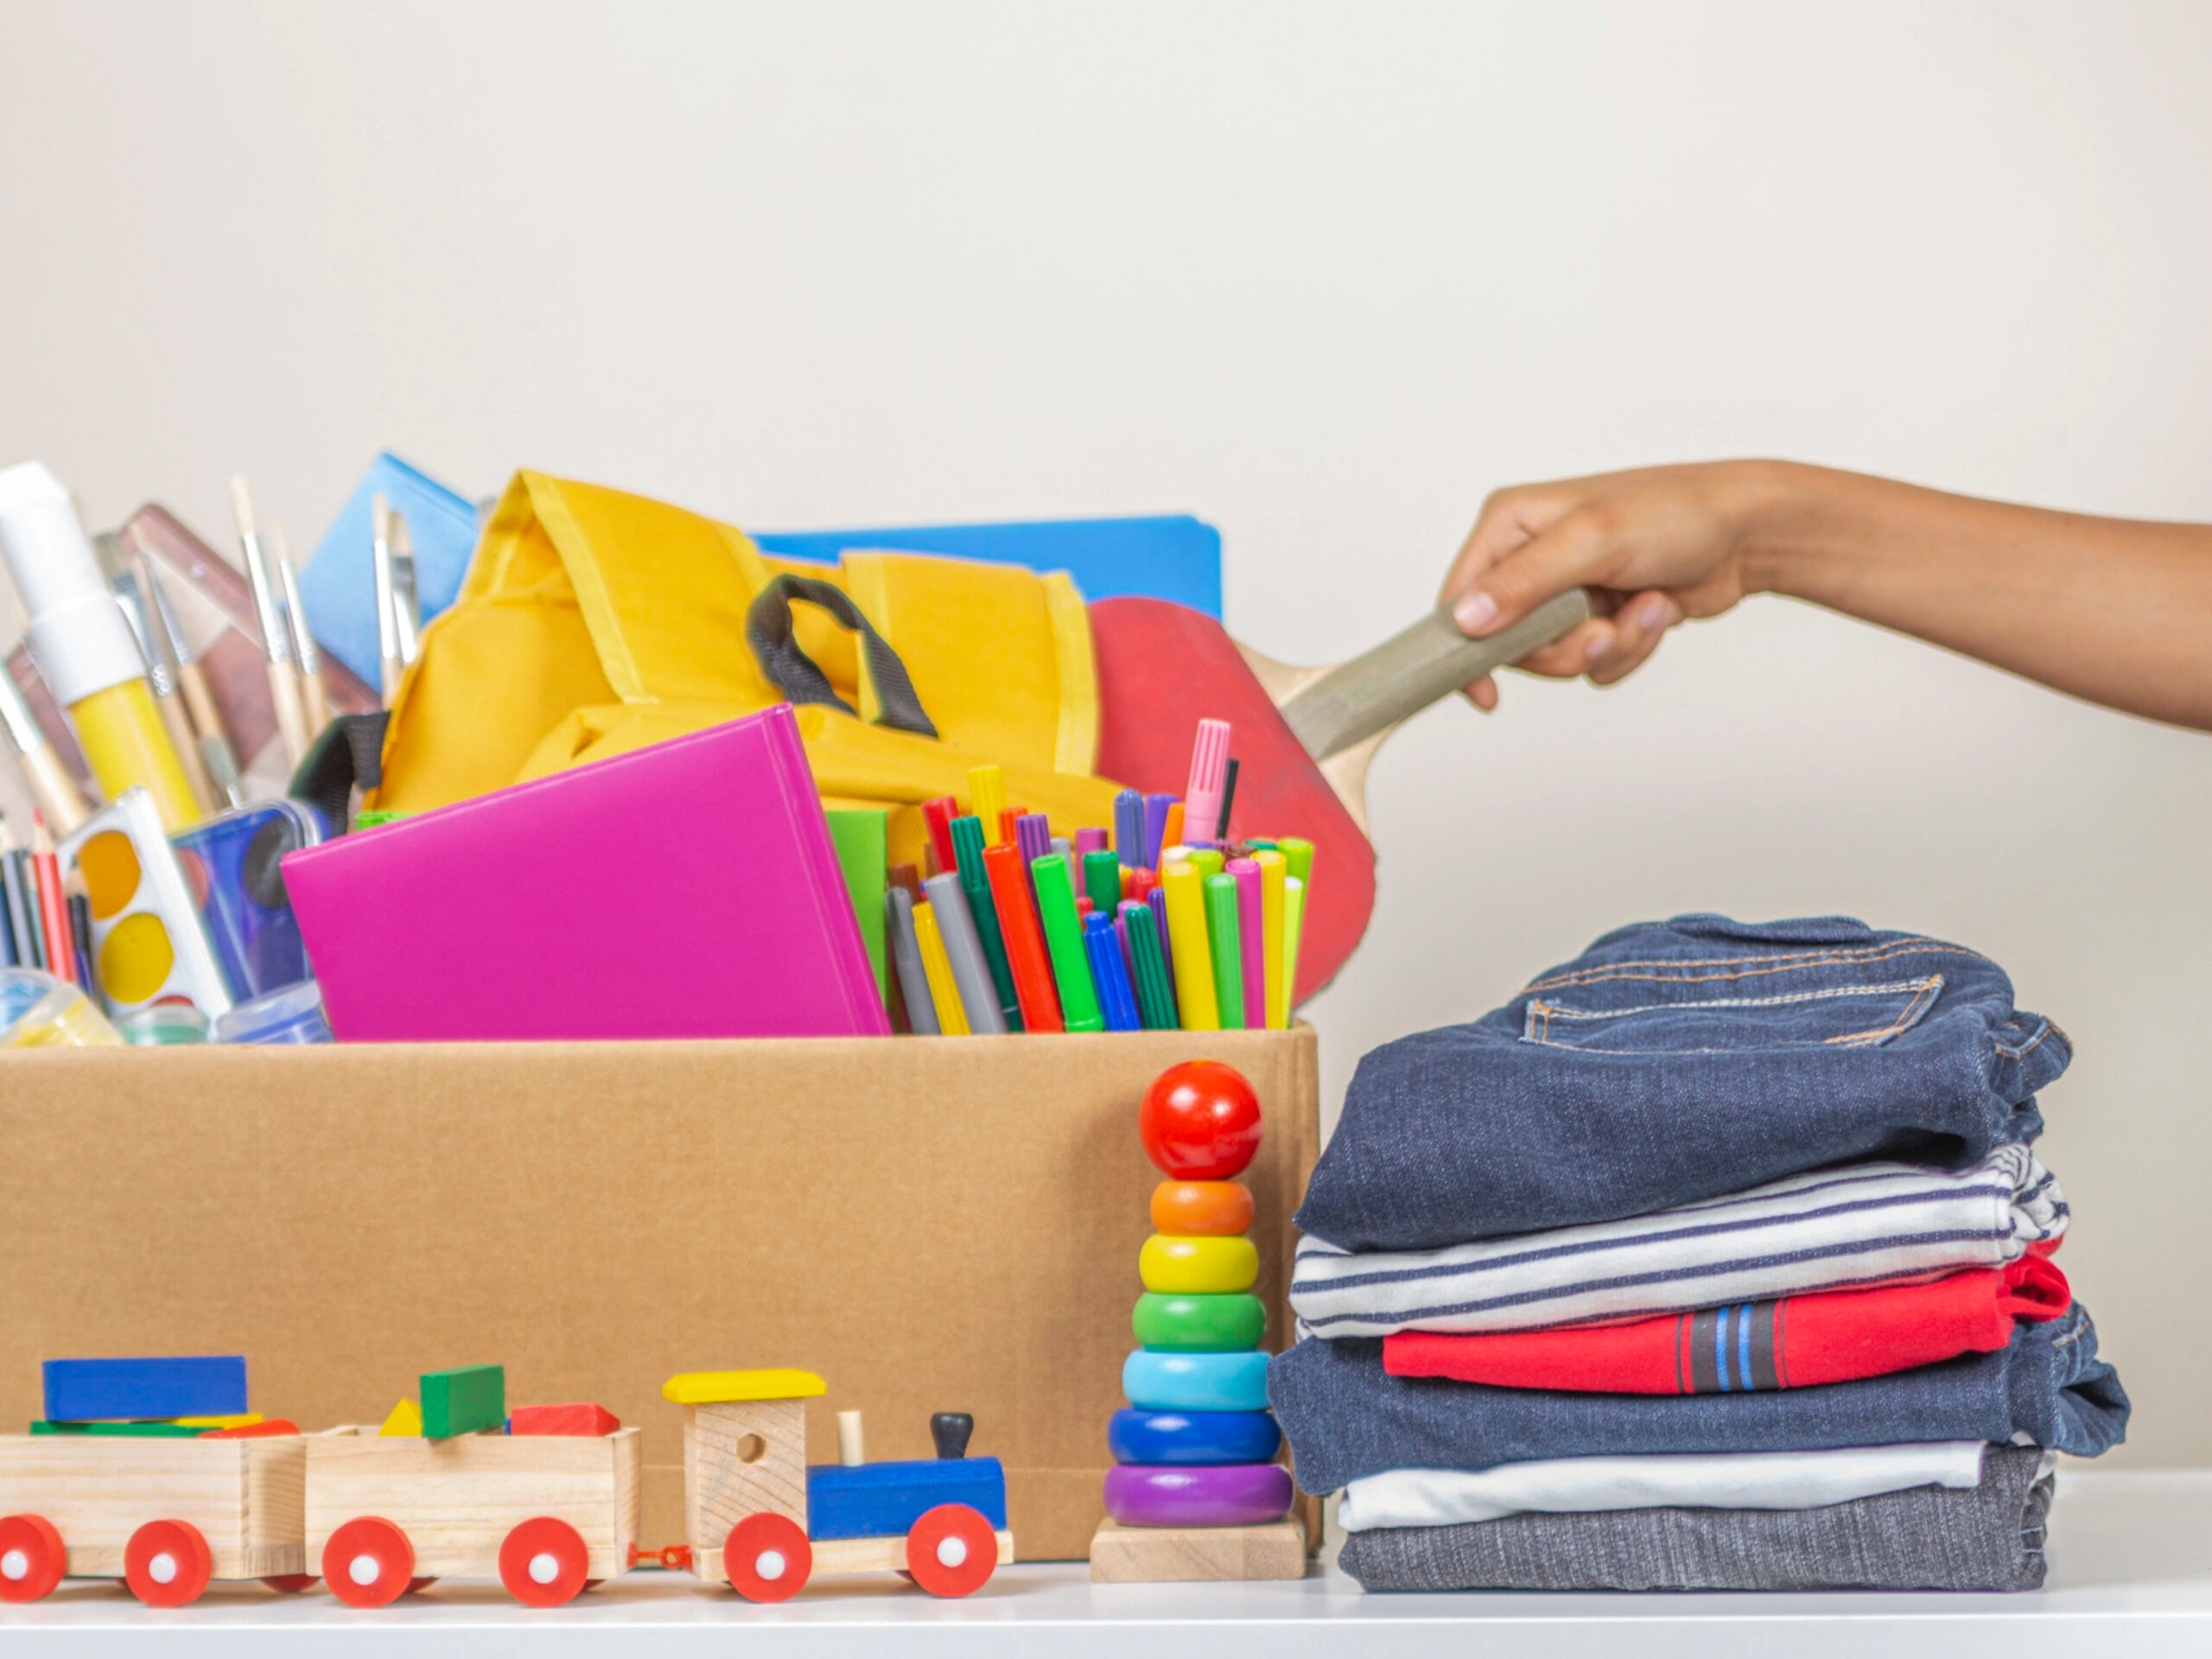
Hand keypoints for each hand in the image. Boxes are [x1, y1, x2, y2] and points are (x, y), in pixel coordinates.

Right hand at [1440, 460, 1788, 707]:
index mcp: (1510, 524)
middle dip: (1564, 647)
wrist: (1749, 532)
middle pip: (1508, 642)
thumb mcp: (1593, 541)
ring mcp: (1565, 589)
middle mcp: (1530, 556)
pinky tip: (1655, 609)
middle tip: (1602, 629)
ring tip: (1644, 607)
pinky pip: (1592, 662)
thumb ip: (1524, 582)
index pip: (1459, 599)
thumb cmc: (1678, 513)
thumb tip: (1466, 620)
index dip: (1465, 650)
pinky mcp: (1597, 615)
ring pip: (1555, 658)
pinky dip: (1629, 648)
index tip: (1484, 694)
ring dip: (1608, 646)